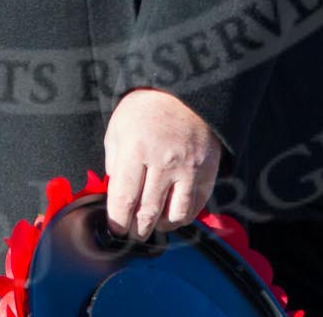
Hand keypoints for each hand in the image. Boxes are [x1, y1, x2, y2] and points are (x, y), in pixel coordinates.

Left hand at [103, 88, 219, 239]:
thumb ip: (115, 163)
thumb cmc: (145, 109)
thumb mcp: (118, 129)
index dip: (118, 222)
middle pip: (148, 213)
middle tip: (132, 234)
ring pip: (174, 215)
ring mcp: (189, 168)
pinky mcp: (207, 170)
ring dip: (161, 227)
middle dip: (137, 230)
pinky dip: (183, 217)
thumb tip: (116, 195)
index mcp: (136, 149)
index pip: (124, 200)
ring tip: (153, 225)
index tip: (116, 229)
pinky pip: (196, 206)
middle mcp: (164, 161)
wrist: (185, 88)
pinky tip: (172, 214)